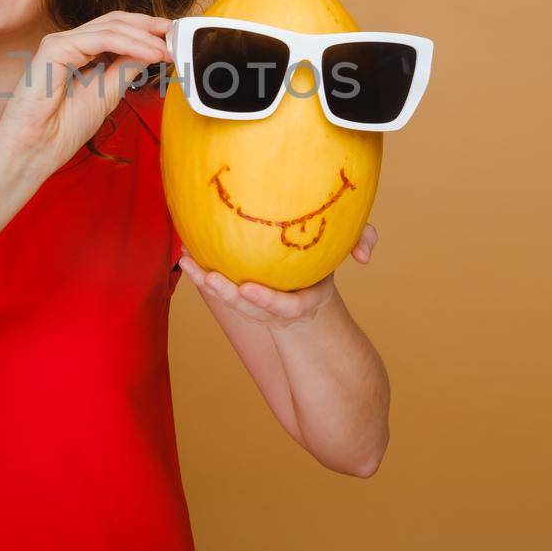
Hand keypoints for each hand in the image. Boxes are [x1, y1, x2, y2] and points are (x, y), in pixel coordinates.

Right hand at [0, 10, 171, 177]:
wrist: (35, 149)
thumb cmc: (63, 128)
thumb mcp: (108, 94)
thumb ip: (127, 68)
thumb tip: (152, 50)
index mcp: (81, 53)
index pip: (118, 31)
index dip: (147, 31)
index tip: (174, 38)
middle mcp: (70, 43)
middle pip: (115, 22)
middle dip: (149, 26)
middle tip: (176, 33)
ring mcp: (60, 43)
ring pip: (111, 28)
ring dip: (144, 37)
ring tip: (167, 49)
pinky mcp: (54, 48)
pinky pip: (100, 39)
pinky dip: (129, 43)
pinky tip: (150, 52)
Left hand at [177, 224, 378, 328]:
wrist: (310, 289)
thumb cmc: (325, 264)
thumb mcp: (345, 252)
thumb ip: (361, 242)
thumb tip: (366, 255)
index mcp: (304, 301)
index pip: (286, 307)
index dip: (267, 301)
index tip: (247, 289)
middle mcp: (278, 308)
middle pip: (250, 309)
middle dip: (229, 296)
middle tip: (211, 278)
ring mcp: (258, 305)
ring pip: (230, 300)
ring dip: (207, 284)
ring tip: (189, 262)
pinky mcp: (241, 296)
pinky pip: (219, 288)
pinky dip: (202, 274)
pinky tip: (185, 255)